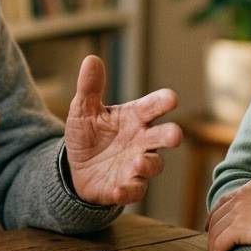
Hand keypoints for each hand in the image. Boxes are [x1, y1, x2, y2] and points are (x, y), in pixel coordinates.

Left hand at [64, 55, 180, 204]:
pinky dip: (127, 191)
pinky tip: (117, 190)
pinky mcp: (127, 186)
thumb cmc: (88, 134)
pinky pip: (134, 190)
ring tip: (137, 161)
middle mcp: (142, 140)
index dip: (164, 101)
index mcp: (135, 117)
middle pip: (164, 136)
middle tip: (174, 135)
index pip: (154, 106)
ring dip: (148, 164)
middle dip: (171, 135)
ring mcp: (137, 165)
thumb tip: (91, 59)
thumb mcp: (83, 109)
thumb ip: (90, 87)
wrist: (76, 168)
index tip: (171, 99)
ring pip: (153, 165)